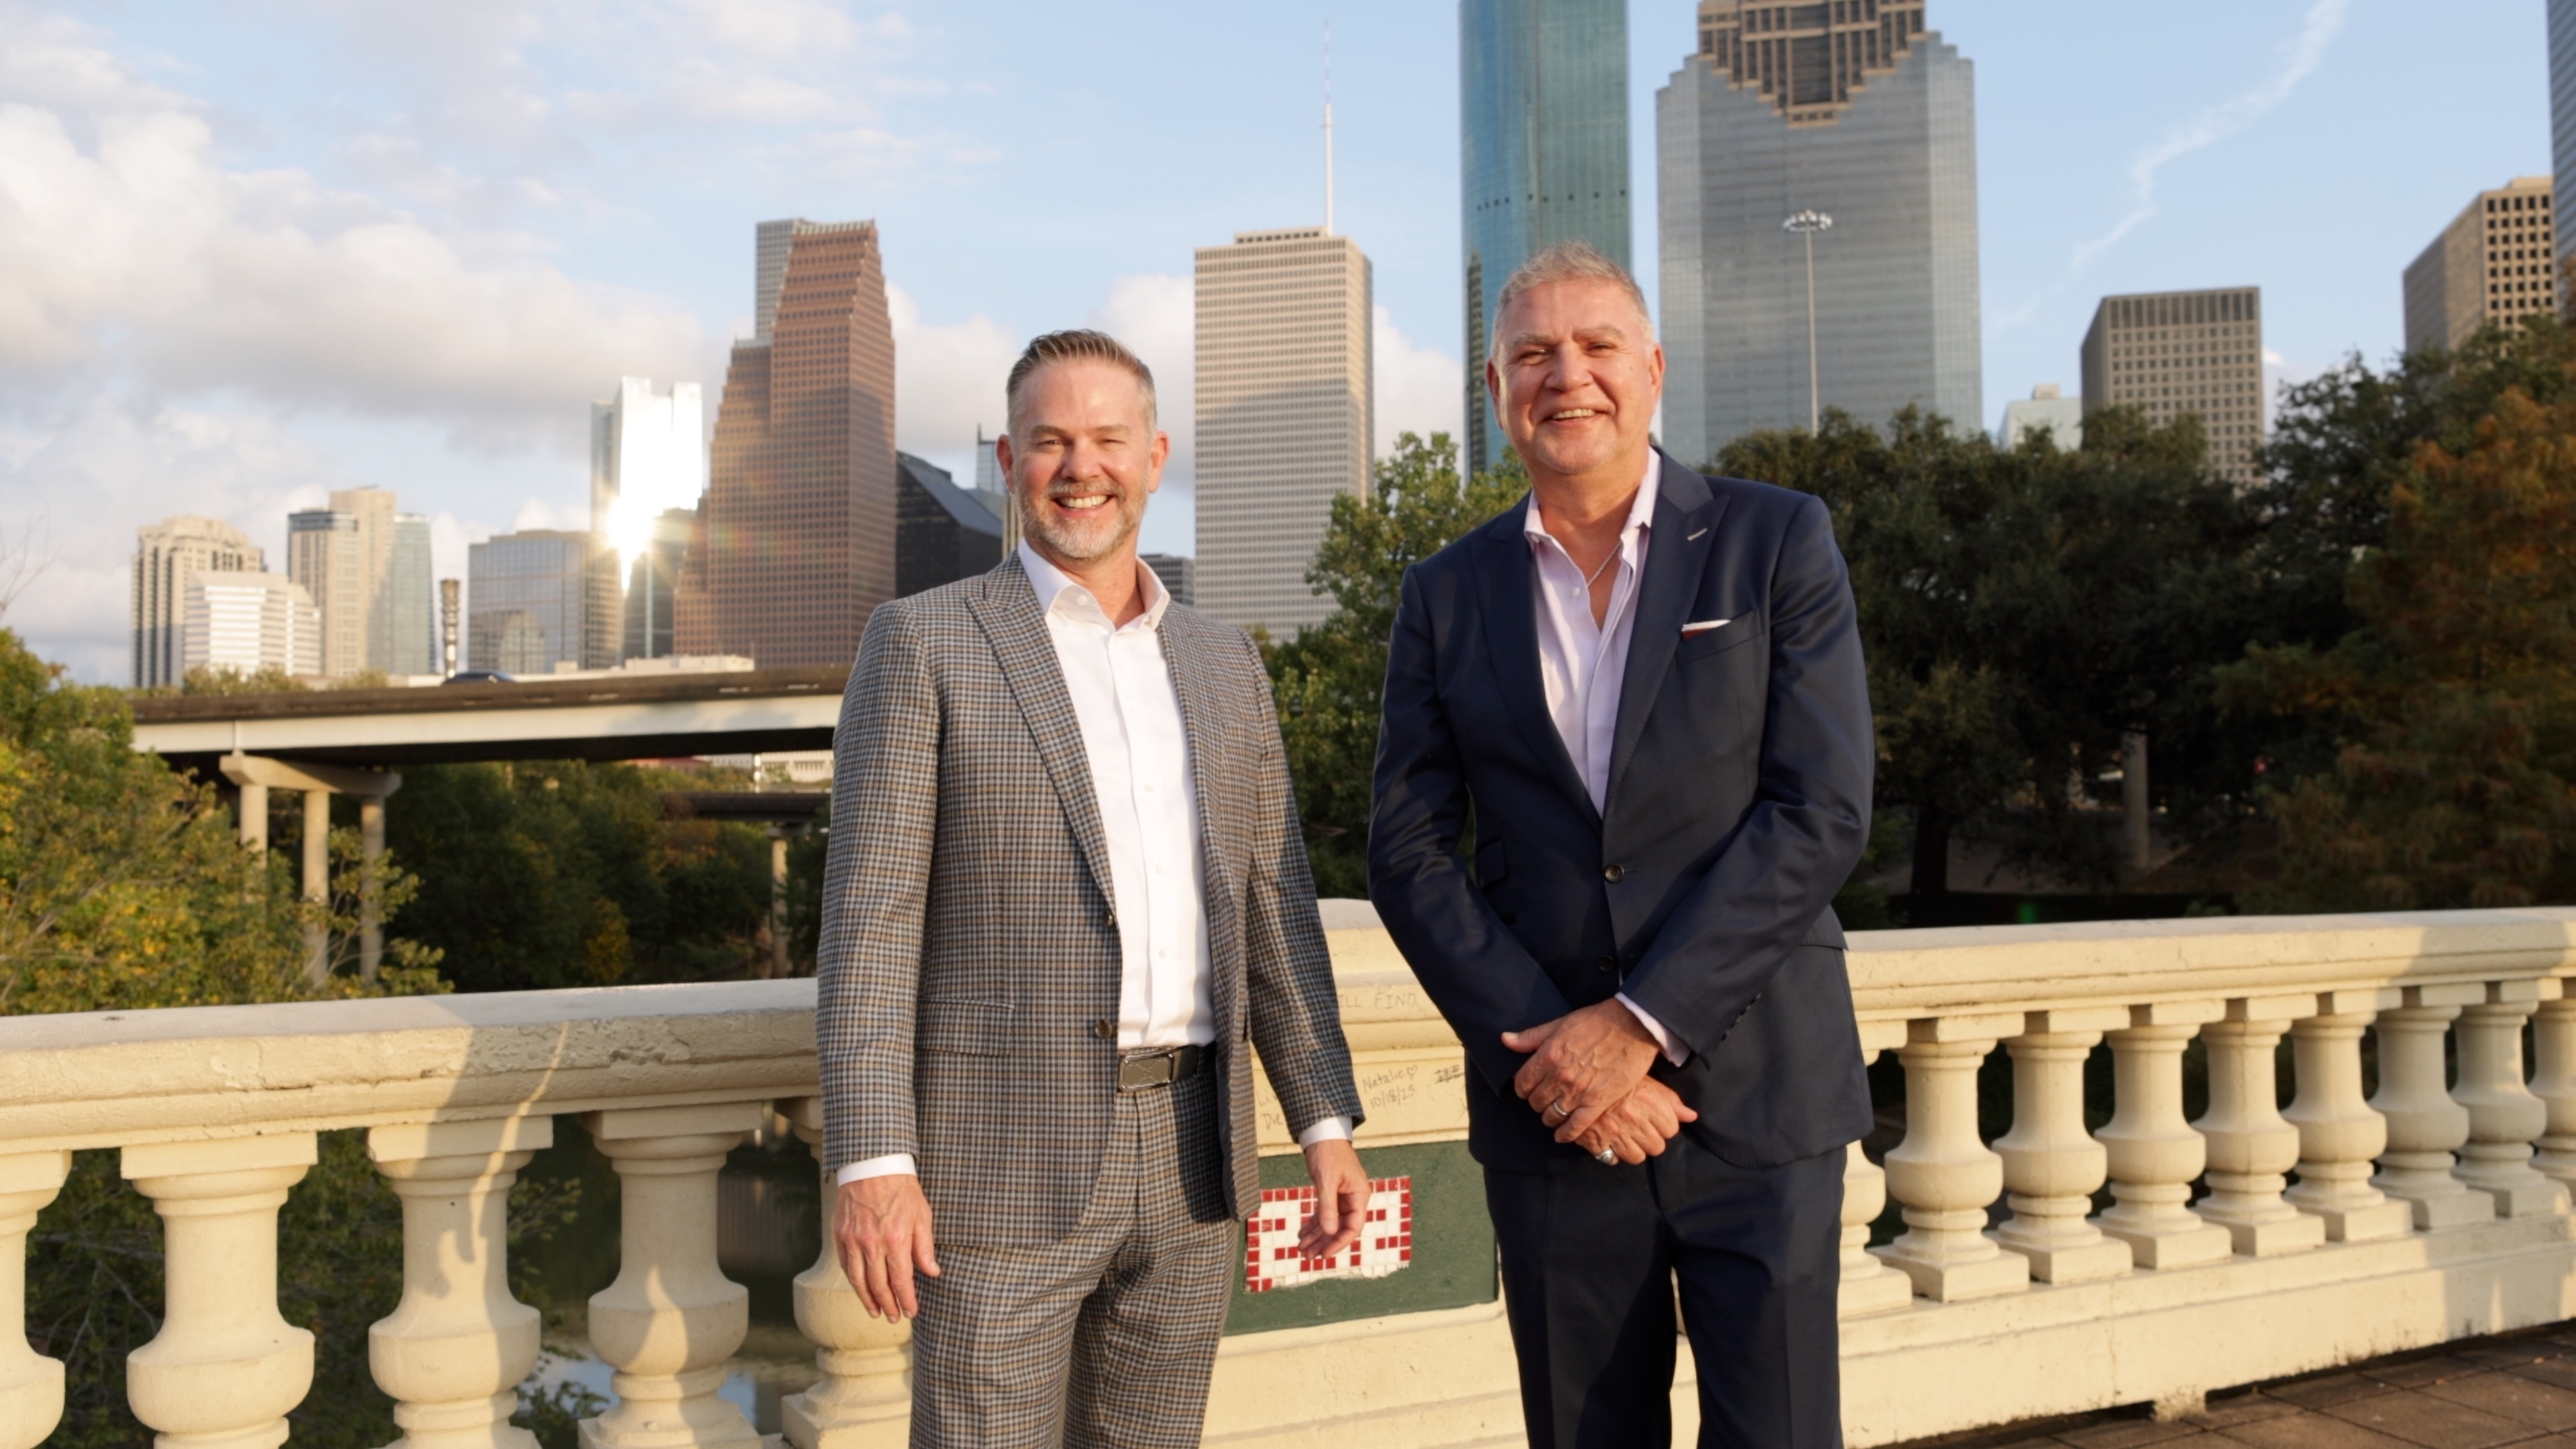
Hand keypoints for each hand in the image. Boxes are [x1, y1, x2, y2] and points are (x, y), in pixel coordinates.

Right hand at [833, 1174, 940, 1319]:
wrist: (872, 1165)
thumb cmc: (902, 1189)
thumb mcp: (922, 1214)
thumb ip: (925, 1246)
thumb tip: (932, 1272)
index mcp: (895, 1239)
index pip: (901, 1280)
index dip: (906, 1299)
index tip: (911, 1311)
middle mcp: (872, 1243)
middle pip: (878, 1285)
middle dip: (888, 1305)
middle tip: (894, 1318)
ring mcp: (852, 1240)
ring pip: (857, 1280)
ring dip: (867, 1300)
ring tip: (876, 1312)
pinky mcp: (840, 1234)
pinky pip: (845, 1264)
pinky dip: (853, 1280)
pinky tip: (861, 1289)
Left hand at [1298, 1138, 1370, 1258]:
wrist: (1322, 1133)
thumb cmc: (1328, 1153)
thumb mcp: (1326, 1181)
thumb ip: (1327, 1207)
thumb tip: (1328, 1232)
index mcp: (1359, 1195)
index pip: (1353, 1227)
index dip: (1339, 1243)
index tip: (1324, 1254)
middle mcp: (1354, 1198)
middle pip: (1340, 1228)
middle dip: (1324, 1243)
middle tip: (1307, 1256)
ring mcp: (1343, 1197)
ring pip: (1330, 1223)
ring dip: (1317, 1236)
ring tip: (1302, 1249)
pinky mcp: (1332, 1193)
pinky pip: (1324, 1214)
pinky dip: (1314, 1224)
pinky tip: (1302, 1234)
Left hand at [1503, 998, 1663, 1144]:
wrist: (1632, 1026)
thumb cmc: (1596, 1021)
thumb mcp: (1559, 1024)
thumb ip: (1531, 1037)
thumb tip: (1505, 1040)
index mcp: (1547, 1057)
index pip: (1522, 1084)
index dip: (1523, 1088)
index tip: (1528, 1088)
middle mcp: (1559, 1077)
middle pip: (1536, 1102)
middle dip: (1537, 1102)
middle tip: (1544, 1100)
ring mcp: (1578, 1092)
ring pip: (1552, 1116)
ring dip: (1550, 1117)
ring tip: (1554, 1114)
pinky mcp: (1598, 1103)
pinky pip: (1575, 1127)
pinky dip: (1566, 1134)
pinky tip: (1562, 1135)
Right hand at [1572, 1077, 1699, 1164]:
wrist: (1576, 1074)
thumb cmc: (1613, 1072)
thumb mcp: (1644, 1079)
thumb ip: (1668, 1099)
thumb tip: (1692, 1116)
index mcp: (1649, 1101)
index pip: (1671, 1128)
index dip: (1665, 1125)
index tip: (1655, 1120)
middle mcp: (1634, 1119)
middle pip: (1657, 1146)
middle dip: (1651, 1139)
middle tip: (1640, 1128)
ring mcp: (1615, 1133)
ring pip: (1637, 1157)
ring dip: (1633, 1149)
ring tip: (1626, 1136)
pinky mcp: (1595, 1141)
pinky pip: (1612, 1159)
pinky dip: (1611, 1154)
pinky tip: (1609, 1141)